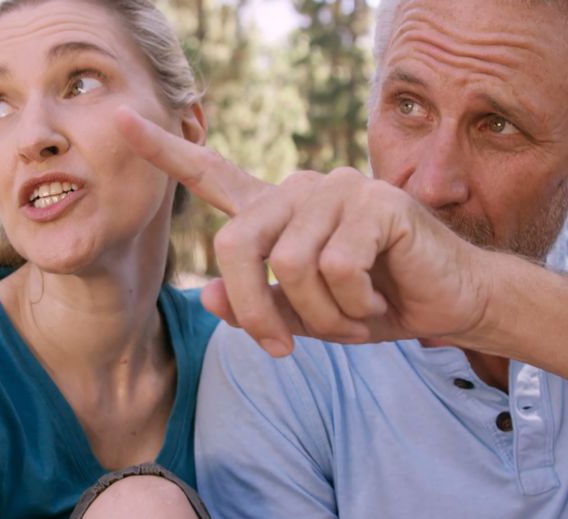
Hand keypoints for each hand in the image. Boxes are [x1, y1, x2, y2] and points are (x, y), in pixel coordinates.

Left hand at [115, 106, 494, 355]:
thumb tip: (205, 294)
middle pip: (236, 246)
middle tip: (282, 348)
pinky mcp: (374, 201)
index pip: (212, 176)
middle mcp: (301, 189)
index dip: (164, 150)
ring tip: (353, 316)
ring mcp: (338, 189)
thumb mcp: (303, 317)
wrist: (446, 303)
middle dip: (254, 311)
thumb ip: (255, 305)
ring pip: (291, 265)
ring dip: (320, 316)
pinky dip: (353, 303)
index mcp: (277, 211)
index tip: (121, 121)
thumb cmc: (371, 305)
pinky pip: (336, 267)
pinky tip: (378, 299)